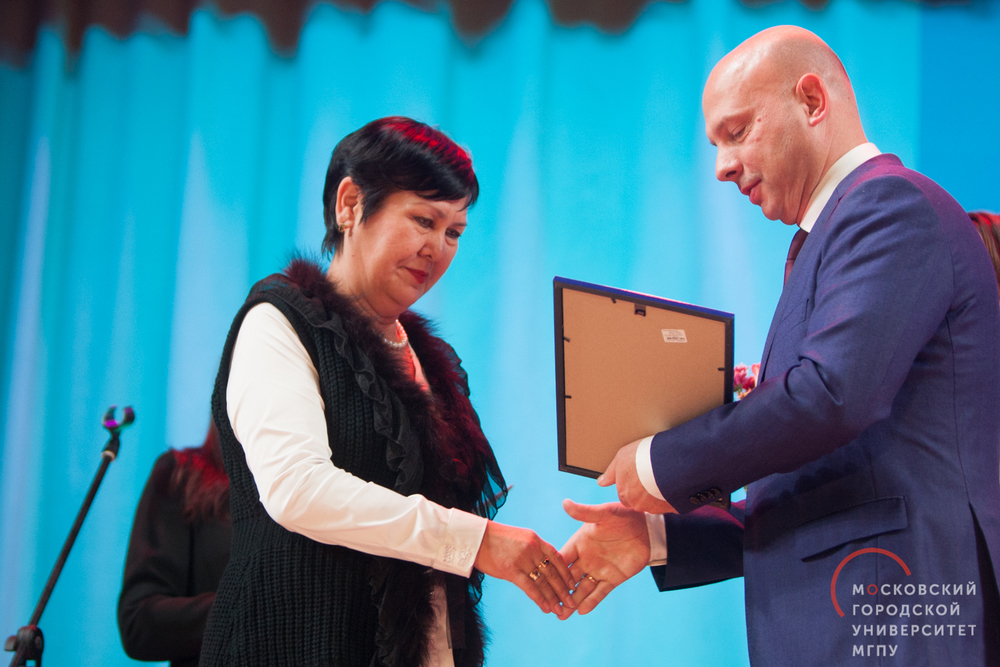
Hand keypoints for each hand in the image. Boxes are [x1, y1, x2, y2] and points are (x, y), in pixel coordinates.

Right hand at [474, 521, 576, 617]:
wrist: (474, 537)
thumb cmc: (494, 538)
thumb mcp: (519, 538)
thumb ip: (532, 548)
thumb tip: (541, 564)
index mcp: (535, 539)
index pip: (557, 557)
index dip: (566, 572)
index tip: (572, 585)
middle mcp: (532, 548)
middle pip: (553, 572)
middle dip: (563, 589)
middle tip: (571, 602)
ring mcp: (522, 559)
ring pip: (543, 582)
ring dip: (553, 598)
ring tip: (560, 610)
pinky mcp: (511, 570)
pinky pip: (530, 588)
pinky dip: (539, 599)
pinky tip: (546, 608)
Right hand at [559, 499, 649, 614]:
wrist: (647, 528)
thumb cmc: (624, 516)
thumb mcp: (605, 514)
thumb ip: (585, 512)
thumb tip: (565, 503)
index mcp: (580, 542)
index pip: (562, 559)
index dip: (552, 570)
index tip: (539, 580)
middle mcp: (586, 558)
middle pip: (568, 578)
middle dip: (559, 592)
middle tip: (548, 606)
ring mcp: (599, 569)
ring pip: (582, 588)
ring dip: (573, 600)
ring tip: (562, 615)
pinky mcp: (613, 578)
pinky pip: (600, 592)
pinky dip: (591, 601)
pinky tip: (581, 611)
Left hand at [597, 438, 676, 513]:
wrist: (666, 460)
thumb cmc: (642, 456)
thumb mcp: (621, 457)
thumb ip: (610, 473)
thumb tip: (601, 482)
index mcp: (623, 491)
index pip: (624, 495)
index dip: (631, 485)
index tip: (638, 477)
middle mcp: (635, 502)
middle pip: (636, 501)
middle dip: (641, 493)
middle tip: (649, 478)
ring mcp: (651, 506)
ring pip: (651, 504)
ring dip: (655, 496)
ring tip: (662, 480)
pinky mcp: (667, 508)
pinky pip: (667, 505)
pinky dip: (668, 498)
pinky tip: (671, 486)